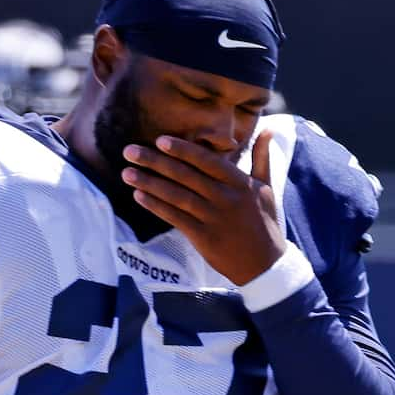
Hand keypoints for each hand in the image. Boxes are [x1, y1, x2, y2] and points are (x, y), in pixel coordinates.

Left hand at [121, 130, 285, 286]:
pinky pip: (175, 218)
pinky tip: (140, 196)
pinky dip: (156, 206)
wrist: (265, 264)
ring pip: (177, 196)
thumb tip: (268, 130)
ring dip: (150, 183)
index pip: (206, 160)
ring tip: (127, 173)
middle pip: (185, 175)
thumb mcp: (266, 188)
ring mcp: (213, 218)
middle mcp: (225, 197)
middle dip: (155, 161)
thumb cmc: (264, 223)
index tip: (160, 140)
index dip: (182, 149)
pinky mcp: (203, 237)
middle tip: (130, 151)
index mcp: (239, 182)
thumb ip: (261, 158)